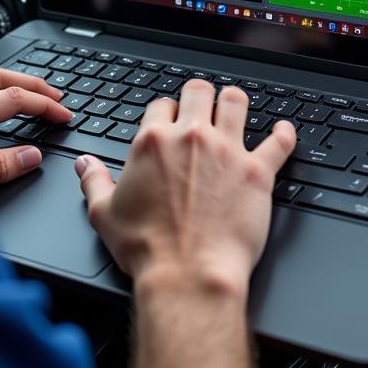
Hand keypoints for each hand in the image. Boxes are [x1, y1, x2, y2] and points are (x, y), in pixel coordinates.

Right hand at [75, 80, 295, 295]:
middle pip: (198, 91)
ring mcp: (227, 152)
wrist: (189, 275)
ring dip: (234, 102)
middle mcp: (191, 138)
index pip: (161, 106)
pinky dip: (283, 135)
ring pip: (236, 101)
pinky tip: (284, 131)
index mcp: (154, 142)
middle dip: (199, 96)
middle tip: (201, 106)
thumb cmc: (148, 249)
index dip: (165, 113)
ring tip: (235, 107)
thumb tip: (84, 164)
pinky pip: (278, 143)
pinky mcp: (257, 172)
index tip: (169, 124)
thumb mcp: (105, 215)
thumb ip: (94, 181)